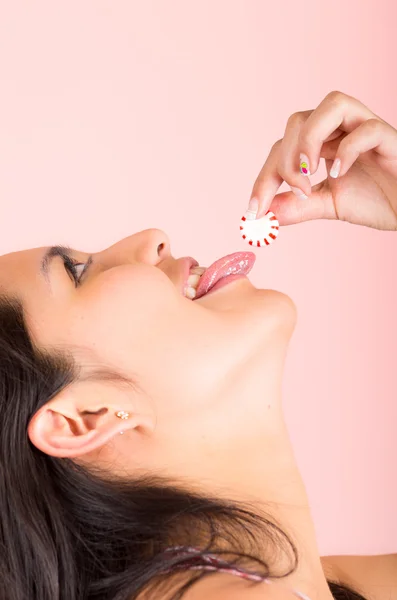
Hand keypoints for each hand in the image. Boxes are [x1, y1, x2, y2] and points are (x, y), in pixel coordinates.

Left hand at [250, 91, 396, 230]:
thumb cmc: (379, 199)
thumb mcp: (330, 205)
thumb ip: (298, 207)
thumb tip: (264, 214)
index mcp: (324, 142)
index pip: (282, 148)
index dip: (264, 178)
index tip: (253, 212)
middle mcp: (341, 129)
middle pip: (298, 121)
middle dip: (284, 160)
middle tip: (291, 194)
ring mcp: (366, 128)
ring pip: (332, 104)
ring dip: (310, 139)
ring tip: (308, 175)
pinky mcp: (390, 138)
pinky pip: (368, 128)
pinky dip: (348, 149)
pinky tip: (339, 173)